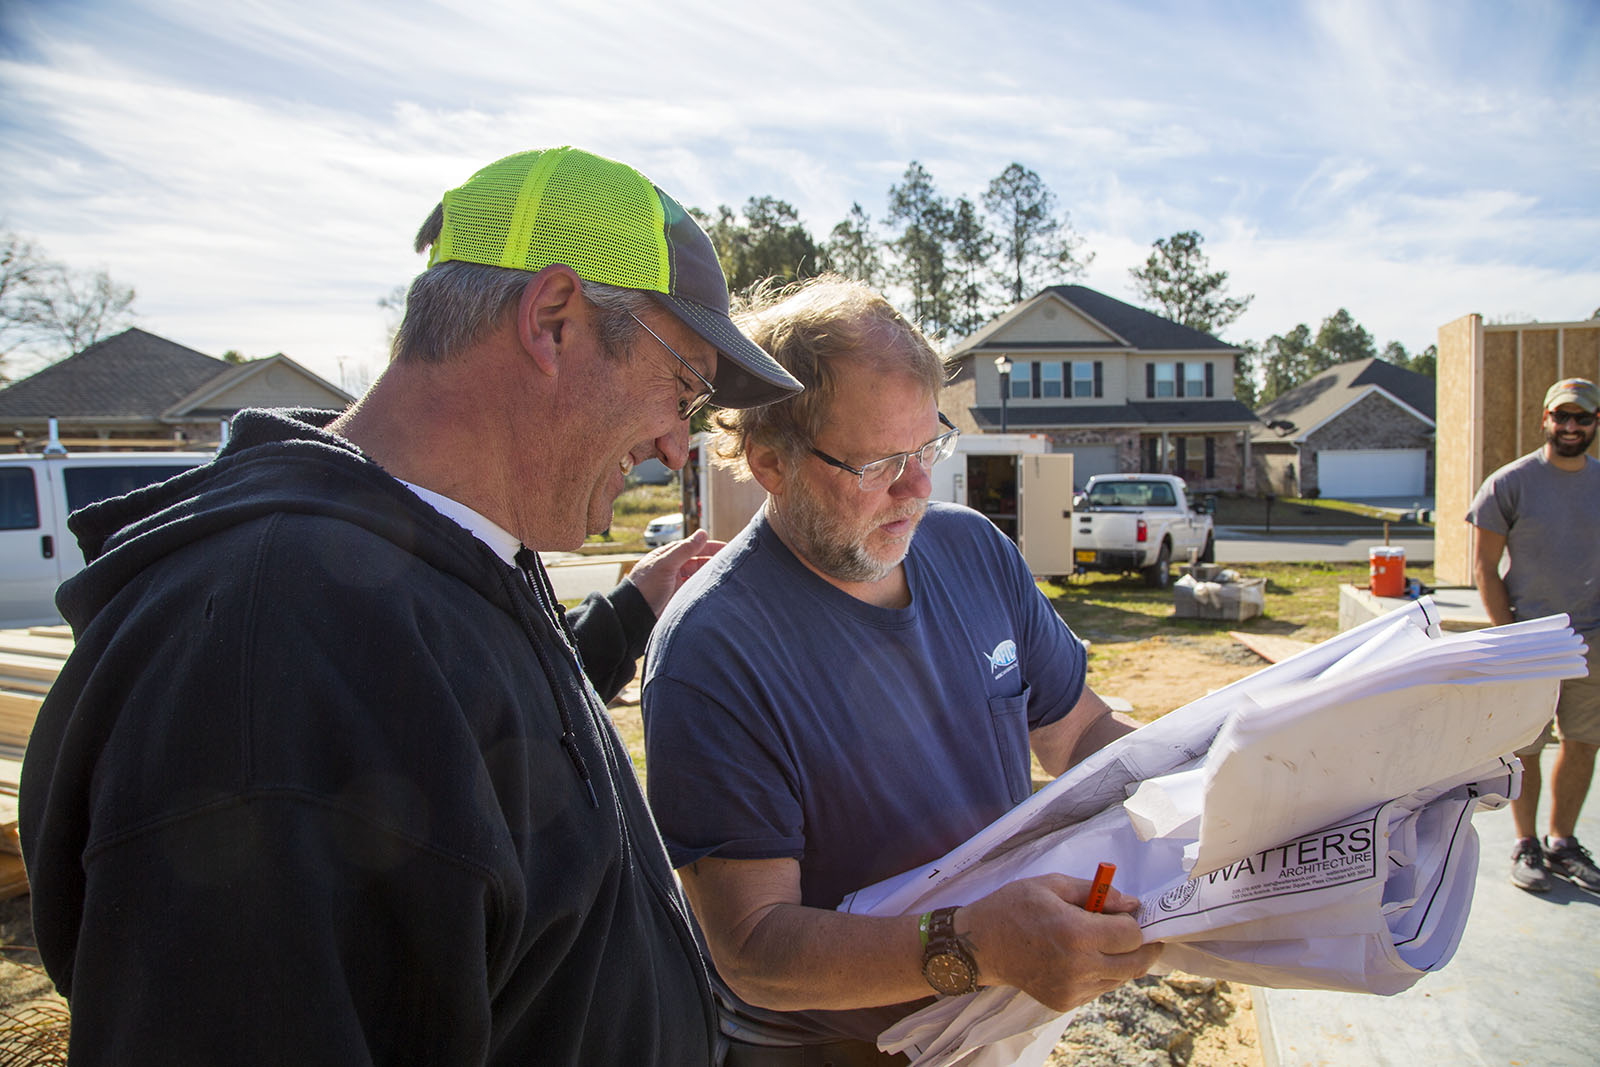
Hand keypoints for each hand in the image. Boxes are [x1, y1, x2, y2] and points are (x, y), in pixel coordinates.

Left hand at [626, 529, 725, 616]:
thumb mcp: (665, 565)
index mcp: (669, 556)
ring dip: (712, 576)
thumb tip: (703, 533)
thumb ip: (685, 550)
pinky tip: (718, 590)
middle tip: (736, 563)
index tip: (731, 548)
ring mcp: (677, 584)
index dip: (711, 547)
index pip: (694, 547)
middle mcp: (674, 568)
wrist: (632, 616)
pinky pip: (697, 590)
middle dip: (715, 561)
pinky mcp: (679, 598)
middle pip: (699, 561)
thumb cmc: (644, 588)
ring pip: (699, 576)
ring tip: (731, 577)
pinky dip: (707, 589)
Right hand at [958, 874, 1162, 1011]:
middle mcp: (1078, 966)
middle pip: (1136, 964)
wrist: (980, 944)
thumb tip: (1132, 904)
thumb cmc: (1014, 907)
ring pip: (1121, 978)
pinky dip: (1103, 972)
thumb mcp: (1052, 884)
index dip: (1135, 922)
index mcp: (1076, 933)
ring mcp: (1072, 989)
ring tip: (1104, 941)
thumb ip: (1097, 892)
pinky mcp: (1064, 1002)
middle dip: (1143, 946)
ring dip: (1122, 959)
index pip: (1132, 936)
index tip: (1127, 913)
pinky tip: (1085, 956)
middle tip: (1138, 932)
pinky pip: (1100, 988)